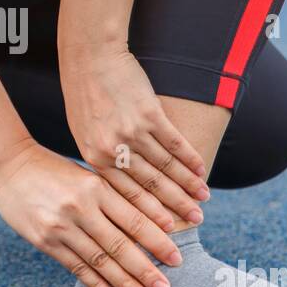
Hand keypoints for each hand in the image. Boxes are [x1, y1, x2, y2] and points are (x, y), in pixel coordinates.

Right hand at [0, 142, 181, 286]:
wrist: (10, 167)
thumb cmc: (55, 170)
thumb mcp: (87, 175)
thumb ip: (113, 198)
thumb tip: (149, 225)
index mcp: (96, 186)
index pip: (134, 219)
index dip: (157, 240)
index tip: (177, 258)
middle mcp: (80, 207)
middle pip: (120, 245)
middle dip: (146, 269)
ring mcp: (61, 227)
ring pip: (99, 260)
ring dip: (124, 283)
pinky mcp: (45, 241)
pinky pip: (76, 267)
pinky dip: (95, 285)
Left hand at [59, 43, 209, 226]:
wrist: (90, 58)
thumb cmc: (83, 95)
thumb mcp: (83, 133)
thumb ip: (102, 159)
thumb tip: (119, 184)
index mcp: (95, 158)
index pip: (126, 194)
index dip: (150, 214)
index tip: (167, 228)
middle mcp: (114, 150)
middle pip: (151, 185)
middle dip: (175, 206)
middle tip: (195, 221)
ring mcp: (133, 132)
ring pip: (167, 167)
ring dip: (188, 185)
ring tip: (203, 199)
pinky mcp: (150, 114)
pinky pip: (175, 143)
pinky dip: (190, 158)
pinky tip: (201, 170)